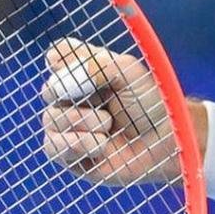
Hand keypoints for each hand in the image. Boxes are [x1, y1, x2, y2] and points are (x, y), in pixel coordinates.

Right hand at [41, 38, 179, 185]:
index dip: (61, 61)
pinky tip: (100, 145)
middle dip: (71, 94)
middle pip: (49, 90)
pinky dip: (77, 143)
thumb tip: (52, 57)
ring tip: (108, 125)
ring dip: (82, 121)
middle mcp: (75, 99)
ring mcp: (71, 127)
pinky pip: (53, 147)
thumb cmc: (150, 104)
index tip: (71, 65)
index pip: (58, 59)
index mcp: (87, 74)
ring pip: (51, 119)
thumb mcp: (127, 72)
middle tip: (97, 98)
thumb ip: (92, 63)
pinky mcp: (72, 155)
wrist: (165, 141)